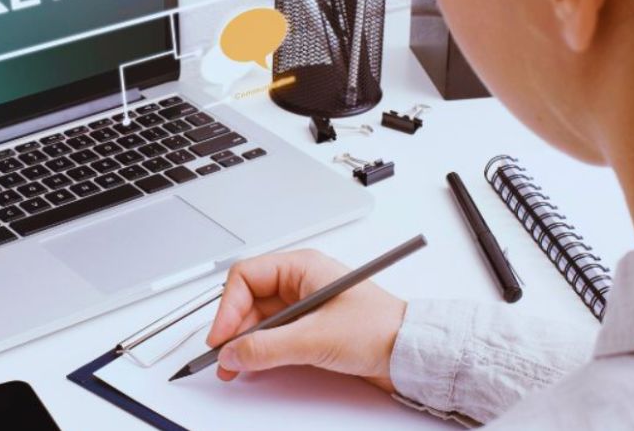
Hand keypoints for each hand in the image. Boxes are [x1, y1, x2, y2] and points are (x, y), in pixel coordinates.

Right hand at [207, 249, 407, 391]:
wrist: (412, 353)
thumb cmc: (380, 329)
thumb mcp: (316, 338)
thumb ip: (268, 347)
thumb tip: (232, 353)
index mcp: (301, 267)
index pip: (247, 277)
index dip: (228, 307)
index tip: (221, 337)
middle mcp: (300, 282)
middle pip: (248, 299)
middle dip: (233, 328)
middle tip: (224, 356)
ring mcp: (304, 306)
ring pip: (259, 319)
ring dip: (244, 342)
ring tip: (235, 366)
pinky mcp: (309, 328)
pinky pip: (274, 335)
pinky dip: (260, 350)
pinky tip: (253, 364)